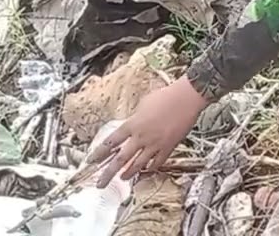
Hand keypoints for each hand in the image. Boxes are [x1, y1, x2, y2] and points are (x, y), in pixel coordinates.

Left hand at [89, 76, 206, 186]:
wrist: (187, 98)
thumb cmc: (166, 96)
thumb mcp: (143, 104)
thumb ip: (135, 118)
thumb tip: (131, 125)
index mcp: (132, 125)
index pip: (110, 143)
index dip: (99, 154)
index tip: (91, 161)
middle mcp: (141, 137)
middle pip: (120, 159)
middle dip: (108, 173)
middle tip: (101, 183)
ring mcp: (155, 144)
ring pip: (138, 165)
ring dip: (128, 173)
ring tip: (123, 178)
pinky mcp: (169, 146)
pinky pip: (157, 162)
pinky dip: (151, 168)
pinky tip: (147, 170)